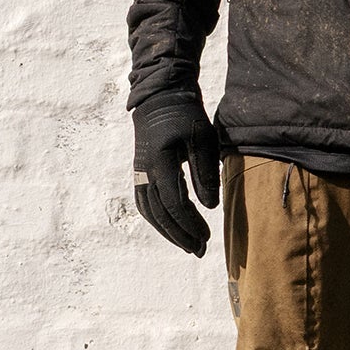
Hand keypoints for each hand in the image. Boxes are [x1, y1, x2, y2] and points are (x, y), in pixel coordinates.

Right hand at [132, 91, 220, 256]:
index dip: (190, 223)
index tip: (206, 236)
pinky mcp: (140, 173)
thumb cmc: (186, 116)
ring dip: (168, 232)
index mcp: (160, 162)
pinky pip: (145, 204)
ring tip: (188, 245)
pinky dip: (158, 220)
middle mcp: (144, 171)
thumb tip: (210, 207)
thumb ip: (205, 173)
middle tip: (200, 250)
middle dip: (180, 235)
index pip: (173, 202)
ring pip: (149, 212)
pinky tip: (172, 229)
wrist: (160, 99)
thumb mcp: (202, 139)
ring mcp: (139, 173)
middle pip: (160, 213)